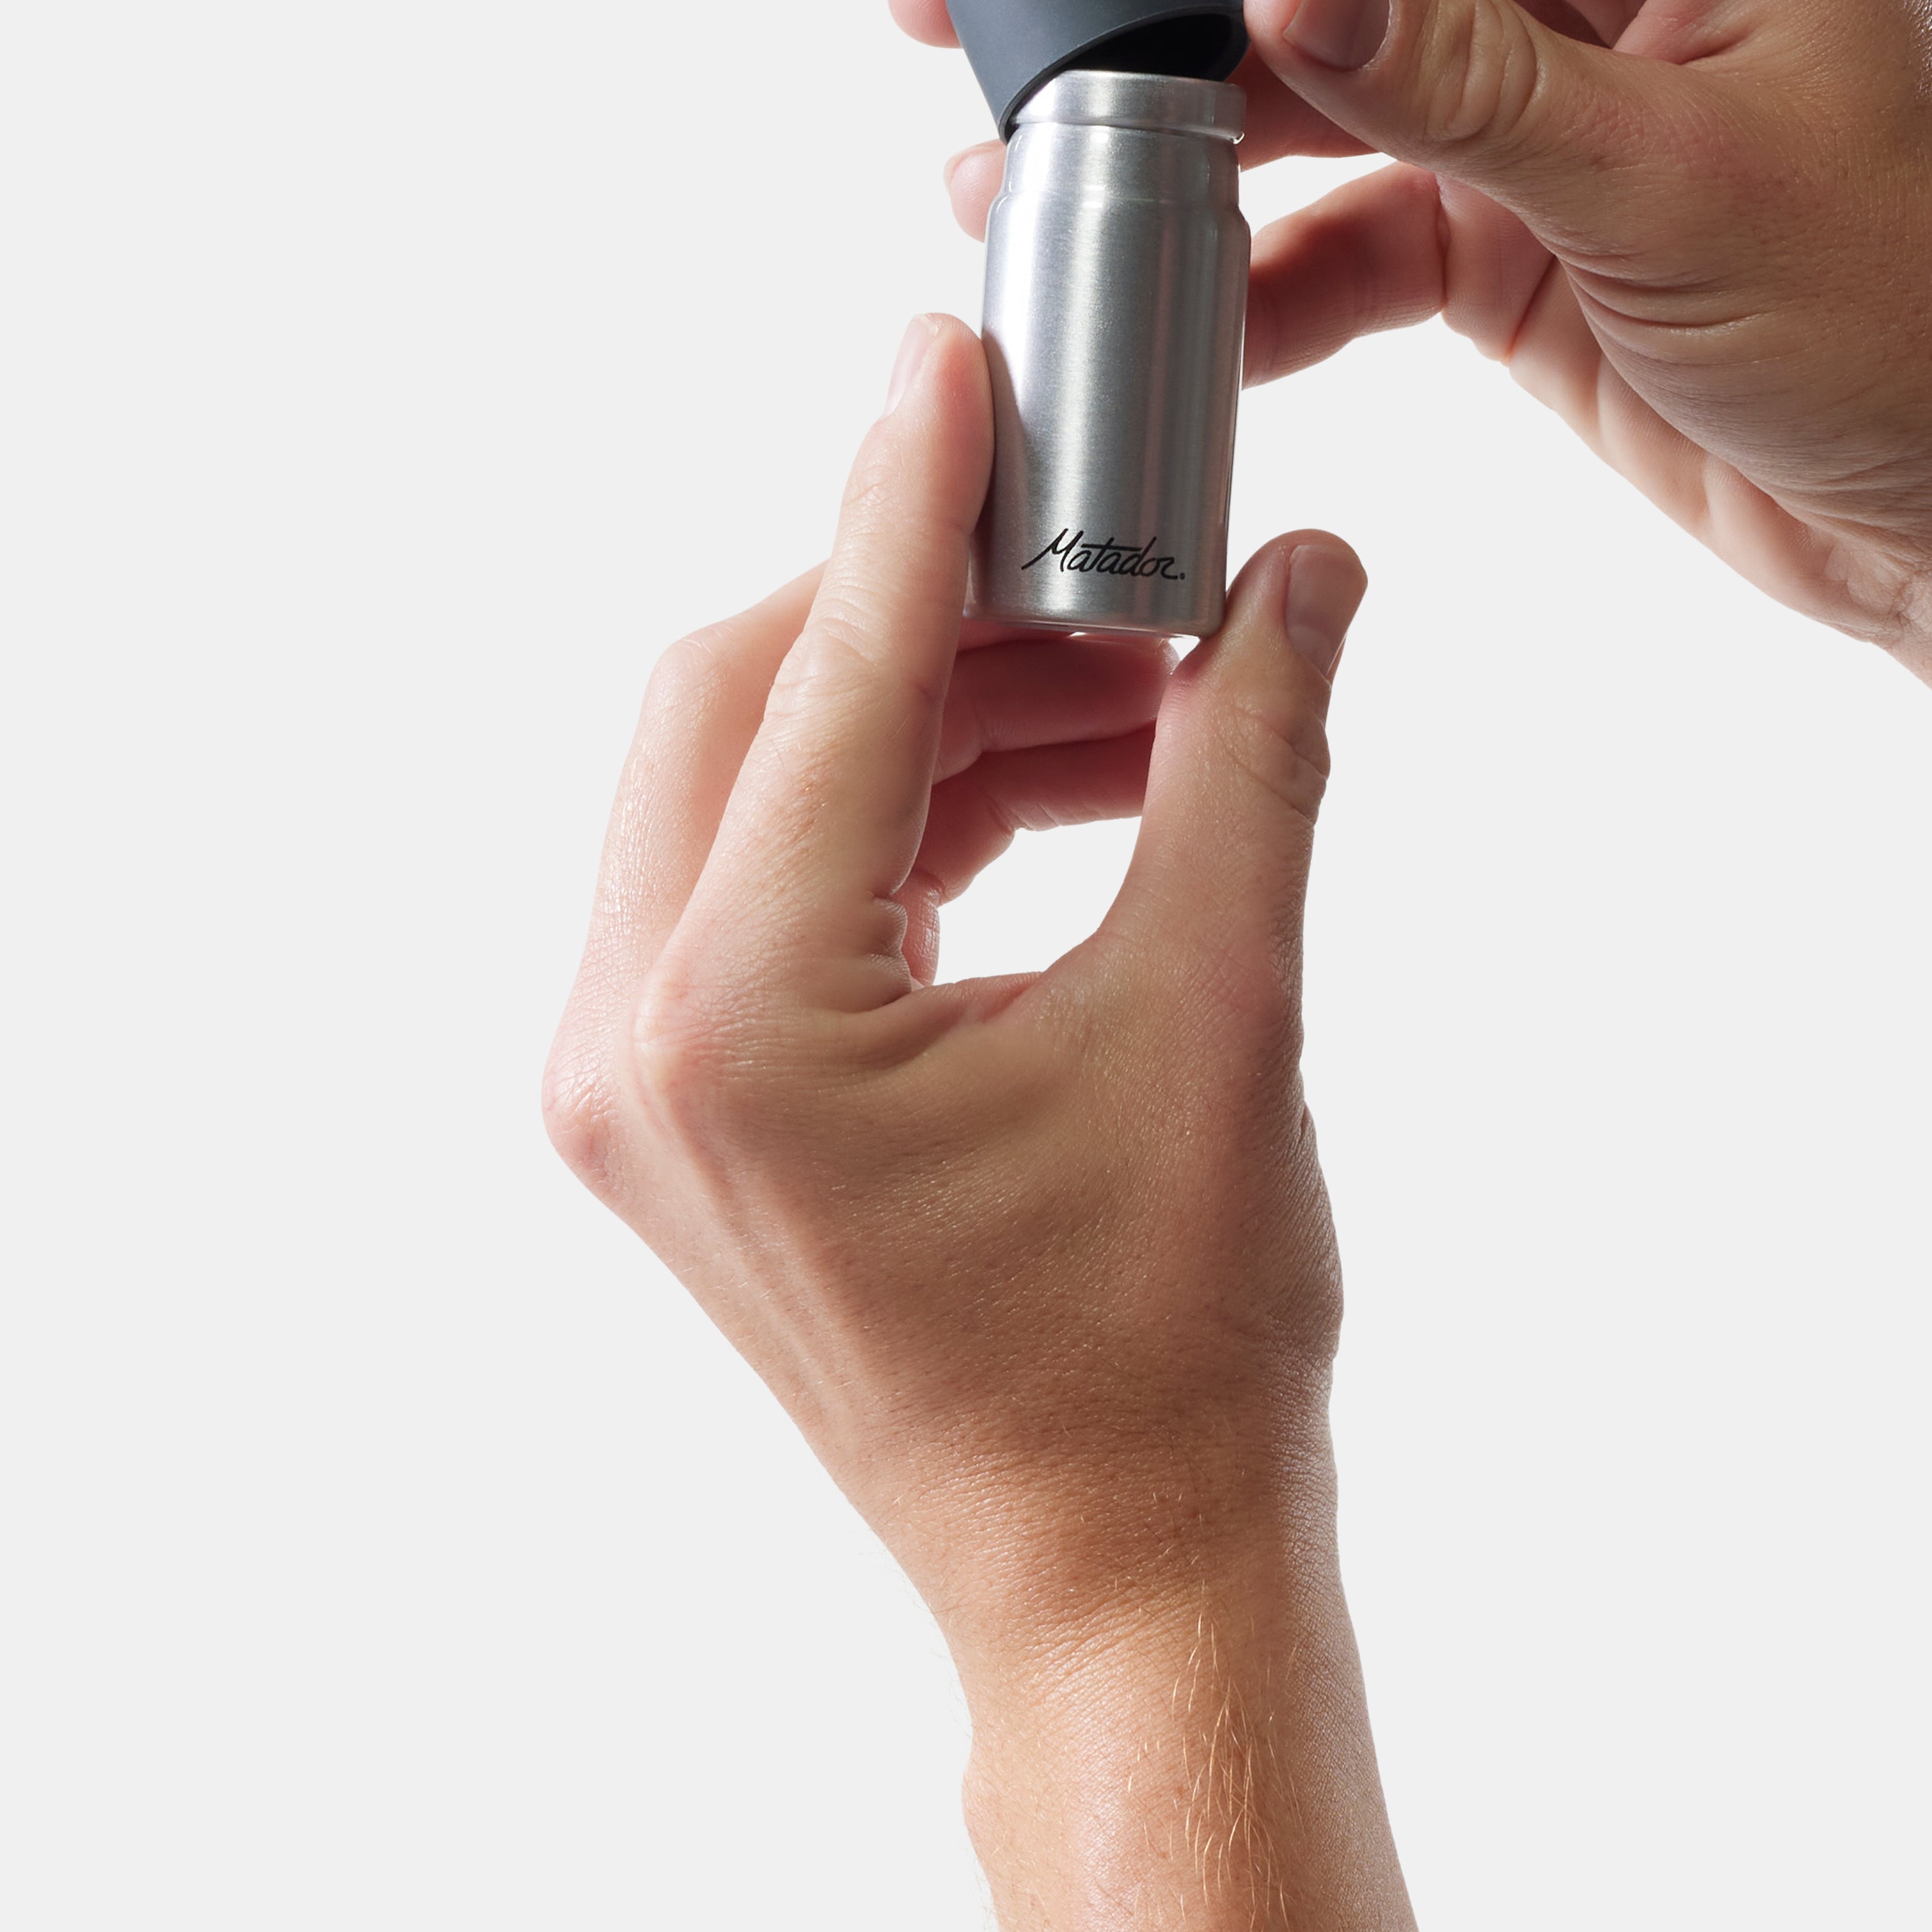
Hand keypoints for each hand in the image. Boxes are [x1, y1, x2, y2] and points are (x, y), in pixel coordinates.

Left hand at [544, 315, 1449, 1931]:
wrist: (1116, 1573)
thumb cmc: (1171, 1346)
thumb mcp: (1224, 1011)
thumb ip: (1248, 754)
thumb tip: (1304, 570)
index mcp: (728, 1023)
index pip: (821, 676)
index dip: (909, 497)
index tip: (955, 357)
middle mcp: (626, 1044)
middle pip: (736, 704)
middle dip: (919, 606)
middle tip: (1091, 541)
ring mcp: (630, 1084)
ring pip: (747, 784)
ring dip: (925, 710)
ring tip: (1126, 681)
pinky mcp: (677, 1107)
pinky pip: (763, 879)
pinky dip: (899, 807)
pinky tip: (1060, 777)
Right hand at [893, 0, 1931, 1093]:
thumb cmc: (1924, 323)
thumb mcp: (1684, 187)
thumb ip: (1467, 78)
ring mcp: (1554, 75)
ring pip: (1317, 60)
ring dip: (1173, 118)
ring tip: (1008, 171)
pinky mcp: (1519, 212)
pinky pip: (1353, 211)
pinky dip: (1260, 262)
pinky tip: (1159, 308)